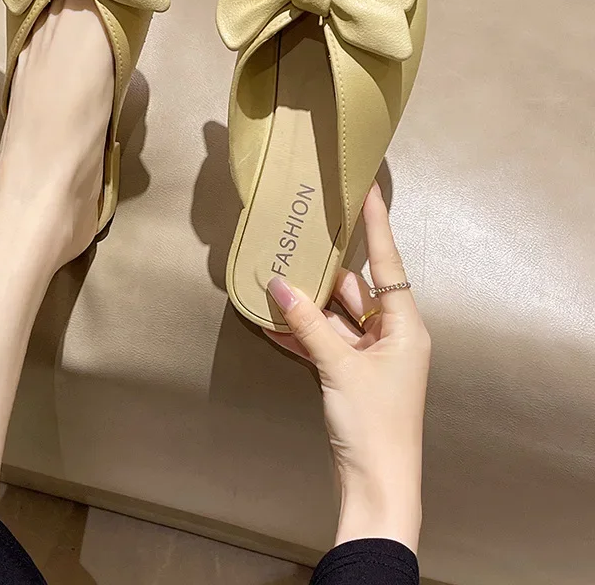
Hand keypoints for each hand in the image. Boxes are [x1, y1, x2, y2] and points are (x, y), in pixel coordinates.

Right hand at [266, 181, 430, 551]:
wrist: (375, 486)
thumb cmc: (373, 423)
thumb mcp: (339, 367)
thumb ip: (307, 324)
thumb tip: (277, 285)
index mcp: (405, 327)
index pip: (388, 264)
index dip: (377, 226)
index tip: (368, 190)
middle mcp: (391, 336)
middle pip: (355, 290)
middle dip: (324, 271)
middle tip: (297, 240)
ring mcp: (369, 357)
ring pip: (335, 317)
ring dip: (307, 305)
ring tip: (275, 277)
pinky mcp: (349, 375)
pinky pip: (324, 343)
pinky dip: (302, 334)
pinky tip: (272, 321)